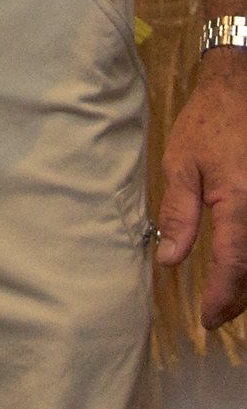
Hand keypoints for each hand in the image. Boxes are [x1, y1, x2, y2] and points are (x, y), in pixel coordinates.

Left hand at [155, 51, 246, 326]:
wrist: (241, 88)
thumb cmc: (208, 123)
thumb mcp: (181, 164)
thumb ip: (178, 214)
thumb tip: (169, 260)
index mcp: (240, 204)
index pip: (234, 267)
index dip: (222, 299)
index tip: (206, 319)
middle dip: (239, 298)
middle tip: (216, 314)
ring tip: (228, 298)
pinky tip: (242, 266)